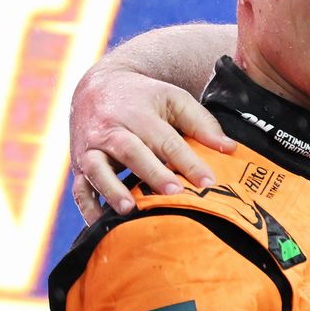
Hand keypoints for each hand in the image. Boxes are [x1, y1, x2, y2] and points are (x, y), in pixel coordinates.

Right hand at [70, 63, 234, 221]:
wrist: (97, 86)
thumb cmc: (144, 97)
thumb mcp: (173, 99)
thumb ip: (201, 123)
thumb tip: (230, 149)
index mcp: (139, 114)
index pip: (167, 140)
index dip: (188, 161)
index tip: (207, 182)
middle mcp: (112, 130)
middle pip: (132, 151)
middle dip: (152, 173)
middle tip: (173, 193)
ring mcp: (91, 148)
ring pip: (98, 168)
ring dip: (112, 189)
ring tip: (129, 209)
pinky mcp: (79, 165)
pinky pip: (80, 188)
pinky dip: (87, 207)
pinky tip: (101, 224)